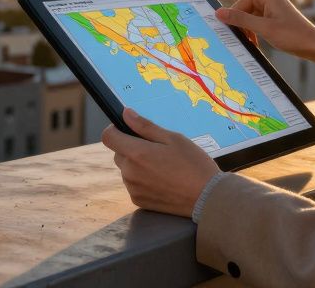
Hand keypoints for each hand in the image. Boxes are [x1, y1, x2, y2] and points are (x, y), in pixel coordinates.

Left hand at [100, 107, 220, 217]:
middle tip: (157, 150)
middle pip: (119, 153)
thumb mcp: (173, 138)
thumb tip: (126, 114)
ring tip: (163, 167)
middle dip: (131, 148)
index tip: (127, 129)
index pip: (108, 137)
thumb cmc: (193, 164)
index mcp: (137, 153)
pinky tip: (163, 180)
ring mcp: (133, 188)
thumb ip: (145, 126)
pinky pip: (133, 184)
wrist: (206, 198)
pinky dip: (143, 180)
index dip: (115, 129)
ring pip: (127, 170)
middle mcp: (130, 172)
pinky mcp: (138, 201)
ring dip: (137, 165)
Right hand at [193, 0, 314, 67]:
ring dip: (245, 29)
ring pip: (244, 15)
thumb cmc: (293, 35)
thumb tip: (219, 13)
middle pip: (239, 5)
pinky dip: (251, 31)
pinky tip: (256, 42)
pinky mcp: (269, 15)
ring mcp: (268, 6)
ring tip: (253, 42)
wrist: (313, 45)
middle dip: (237, 22)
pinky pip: (252, 20)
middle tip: (241, 37)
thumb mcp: (265, 29)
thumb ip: (241, 20)